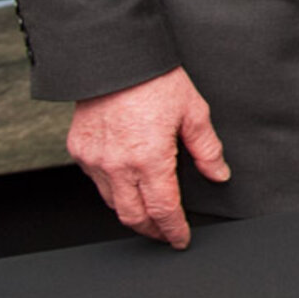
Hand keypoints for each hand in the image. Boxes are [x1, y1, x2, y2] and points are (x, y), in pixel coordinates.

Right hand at [66, 67, 229, 248]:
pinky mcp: (79, 151)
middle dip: (152, 230)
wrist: (115, 58)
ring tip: (149, 213)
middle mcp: (118, 165)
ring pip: (113, 203)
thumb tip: (219, 173)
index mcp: (150, 158)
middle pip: (134, 216)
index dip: (174, 230)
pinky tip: (128, 185)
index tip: (181, 238)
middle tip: (166, 233)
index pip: (164, 210)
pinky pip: (97, 182)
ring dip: (132, 213)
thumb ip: (207, 149)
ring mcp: (94, 160)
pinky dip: (113, 190)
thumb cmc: (155, 81)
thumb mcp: (194, 111)